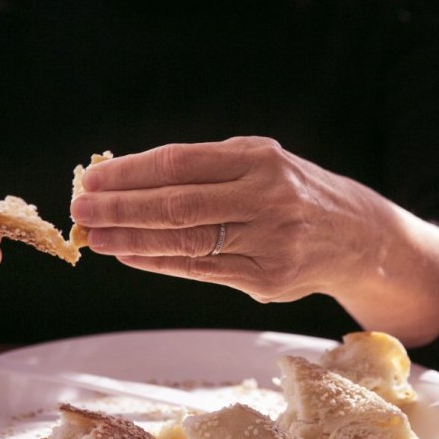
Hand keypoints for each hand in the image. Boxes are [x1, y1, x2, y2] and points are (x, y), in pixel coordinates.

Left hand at [71, 136, 438, 345]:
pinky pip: (200, 271)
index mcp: (259, 158)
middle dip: (120, 208)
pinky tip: (129, 255)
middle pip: (176, 205)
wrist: (357, 236)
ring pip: (184, 243)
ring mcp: (269, 242)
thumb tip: (130, 180)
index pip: (179, 163)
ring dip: (131, 239)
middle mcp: (267, 198)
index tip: (93, 178)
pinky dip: (159, 263)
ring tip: (95, 235)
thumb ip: (204, 170)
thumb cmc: (294, 192)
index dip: (130, 172)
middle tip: (81, 209)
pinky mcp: (266, 279)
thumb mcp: (259, 163)